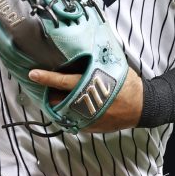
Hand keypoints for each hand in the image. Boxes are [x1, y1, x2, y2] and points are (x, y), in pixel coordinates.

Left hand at [28, 67, 143, 132]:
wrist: (142, 106)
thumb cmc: (128, 84)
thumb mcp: (112, 68)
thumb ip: (96, 62)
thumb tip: (84, 48)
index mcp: (90, 86)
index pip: (62, 82)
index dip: (46, 77)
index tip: (33, 73)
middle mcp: (85, 104)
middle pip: (56, 100)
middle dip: (49, 93)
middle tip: (47, 85)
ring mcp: (86, 118)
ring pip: (62, 112)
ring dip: (59, 103)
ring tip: (59, 94)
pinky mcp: (89, 127)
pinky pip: (72, 119)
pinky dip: (70, 112)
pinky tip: (74, 104)